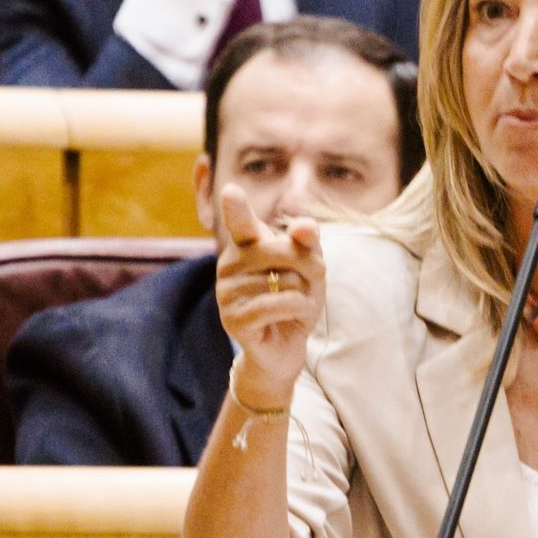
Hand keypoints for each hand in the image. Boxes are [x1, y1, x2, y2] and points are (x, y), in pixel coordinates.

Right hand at [214, 184, 323, 407]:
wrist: (286, 346)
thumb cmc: (295, 299)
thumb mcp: (310, 267)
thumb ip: (309, 242)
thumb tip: (305, 226)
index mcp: (244, 244)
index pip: (240, 220)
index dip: (237, 207)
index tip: (231, 192)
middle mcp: (229, 263)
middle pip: (282, 250)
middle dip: (310, 266)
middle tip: (309, 284)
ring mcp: (226, 292)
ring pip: (284, 280)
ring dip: (304, 293)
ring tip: (295, 304)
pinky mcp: (233, 319)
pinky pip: (276, 304)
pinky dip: (297, 308)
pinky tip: (295, 315)